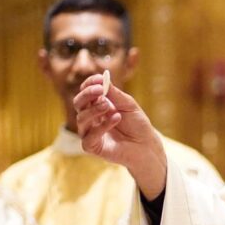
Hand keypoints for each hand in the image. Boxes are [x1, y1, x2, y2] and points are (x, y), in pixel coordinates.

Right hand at [74, 75, 167, 199]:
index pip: (85, 91)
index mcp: (97, 105)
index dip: (89, 84)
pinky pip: (89, 137)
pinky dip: (101, 127)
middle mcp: (91, 118)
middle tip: (100, 90)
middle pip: (78, 103)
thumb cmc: (137, 124)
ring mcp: (90, 132)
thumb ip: (115, 93)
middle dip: (87, 94)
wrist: (146, 145)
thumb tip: (103, 78)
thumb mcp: (128, 105)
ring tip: (109, 107)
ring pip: (81, 119)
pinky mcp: (92, 147)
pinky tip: (115, 119)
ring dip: (94, 110)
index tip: (99, 79)